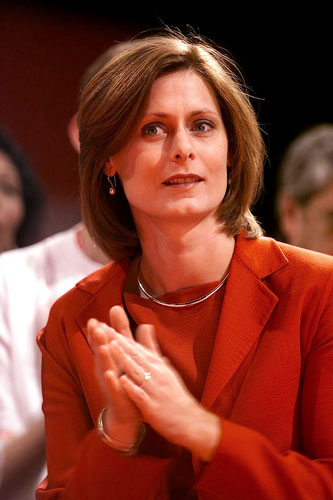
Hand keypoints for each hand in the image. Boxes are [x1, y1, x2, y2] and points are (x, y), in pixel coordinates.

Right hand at [87, 306, 142, 444]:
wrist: (128, 412)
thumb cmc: (125, 380)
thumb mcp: (125, 353)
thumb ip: (123, 333)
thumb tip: (118, 310)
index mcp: (110, 359)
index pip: (103, 342)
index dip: (98, 332)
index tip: (94, 319)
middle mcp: (107, 369)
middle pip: (101, 352)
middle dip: (98, 339)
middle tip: (94, 326)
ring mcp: (111, 383)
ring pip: (106, 367)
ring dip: (103, 357)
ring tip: (102, 346)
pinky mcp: (118, 395)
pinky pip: (114, 387)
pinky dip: (111, 381)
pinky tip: (109, 374)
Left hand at [109, 330, 221, 461]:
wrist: (190, 420)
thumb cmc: (174, 395)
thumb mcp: (165, 369)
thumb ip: (153, 350)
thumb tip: (147, 330)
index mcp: (157, 365)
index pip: (137, 348)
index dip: (121, 337)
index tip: (107, 326)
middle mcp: (156, 374)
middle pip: (135, 355)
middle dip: (119, 342)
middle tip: (104, 328)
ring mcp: (154, 389)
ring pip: (137, 371)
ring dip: (124, 359)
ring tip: (111, 347)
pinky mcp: (153, 406)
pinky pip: (141, 395)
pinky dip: (131, 387)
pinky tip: (122, 380)